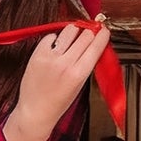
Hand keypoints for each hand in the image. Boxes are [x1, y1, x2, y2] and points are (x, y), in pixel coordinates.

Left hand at [3, 20, 110, 140]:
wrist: (36, 110)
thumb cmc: (58, 102)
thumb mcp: (79, 86)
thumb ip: (85, 66)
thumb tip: (93, 47)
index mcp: (79, 74)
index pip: (95, 48)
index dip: (101, 36)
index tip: (104, 30)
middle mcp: (65, 63)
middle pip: (84, 36)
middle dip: (89, 32)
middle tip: (90, 31)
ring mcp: (50, 57)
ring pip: (68, 32)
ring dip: (74, 31)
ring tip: (74, 35)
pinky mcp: (37, 54)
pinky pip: (50, 37)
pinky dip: (55, 38)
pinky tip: (57, 45)